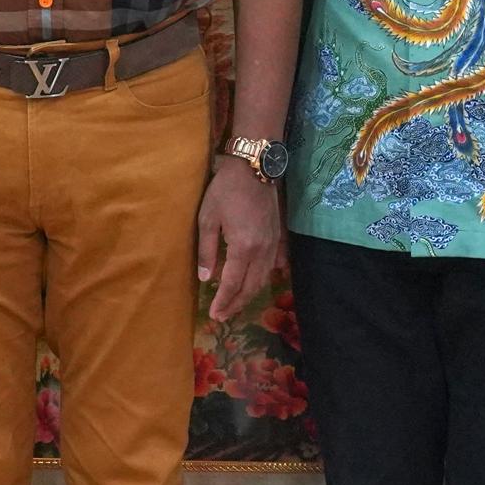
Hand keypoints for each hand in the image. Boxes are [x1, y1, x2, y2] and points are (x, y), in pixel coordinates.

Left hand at [197, 156, 281, 322]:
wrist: (254, 168)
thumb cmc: (226, 190)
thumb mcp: (207, 218)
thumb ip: (207, 250)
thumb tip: (206, 278)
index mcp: (243, 247)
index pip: (232, 284)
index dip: (223, 301)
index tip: (214, 315)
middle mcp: (261, 251)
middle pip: (250, 287)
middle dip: (236, 304)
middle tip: (223, 316)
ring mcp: (273, 244)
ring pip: (263, 279)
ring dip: (250, 295)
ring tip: (236, 304)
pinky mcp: (277, 237)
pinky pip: (273, 266)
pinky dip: (264, 279)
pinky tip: (257, 283)